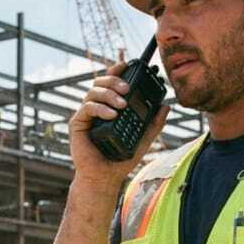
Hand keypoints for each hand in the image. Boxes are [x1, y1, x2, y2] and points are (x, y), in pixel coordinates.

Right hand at [68, 62, 169, 191]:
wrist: (105, 178)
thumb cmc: (120, 159)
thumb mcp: (143, 139)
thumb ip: (154, 123)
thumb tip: (166, 106)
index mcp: (109, 107)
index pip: (111, 83)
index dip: (117, 71)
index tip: (128, 65)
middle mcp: (96, 108)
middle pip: (100, 82)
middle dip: (114, 80)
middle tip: (128, 88)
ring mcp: (86, 116)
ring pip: (92, 91)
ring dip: (109, 93)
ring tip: (122, 104)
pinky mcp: (77, 124)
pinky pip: (87, 108)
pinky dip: (100, 108)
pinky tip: (112, 115)